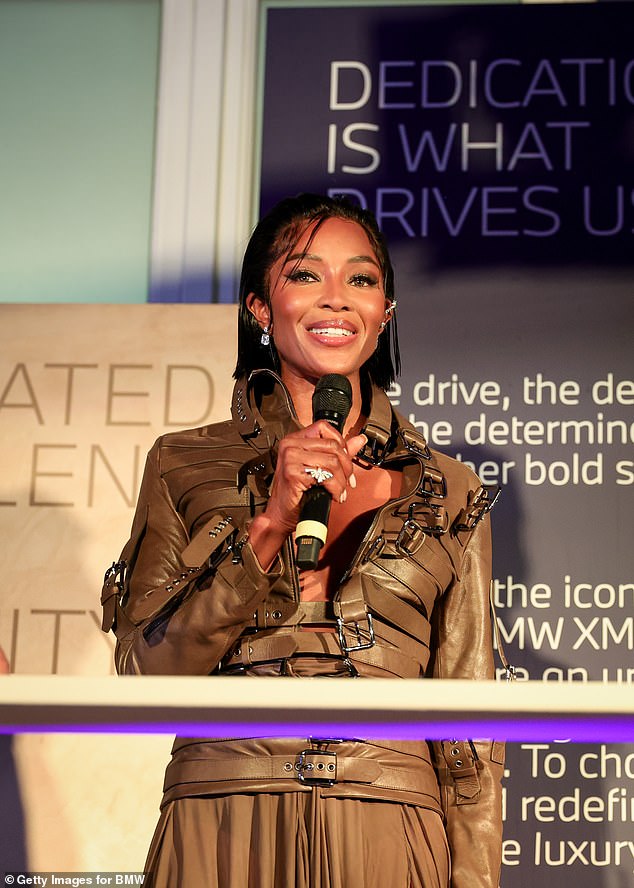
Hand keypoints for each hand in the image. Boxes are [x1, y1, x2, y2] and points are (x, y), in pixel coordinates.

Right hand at [249, 421, 366, 569]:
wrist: (281, 515)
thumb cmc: (296, 494)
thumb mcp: (319, 468)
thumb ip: (338, 453)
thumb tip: (359, 440)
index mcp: (295, 440)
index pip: (324, 428)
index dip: (340, 444)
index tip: (345, 461)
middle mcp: (290, 445)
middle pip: (332, 446)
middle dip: (346, 466)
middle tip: (346, 481)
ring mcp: (290, 458)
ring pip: (332, 461)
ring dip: (341, 481)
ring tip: (338, 491)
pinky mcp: (294, 472)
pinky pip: (326, 476)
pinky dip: (335, 488)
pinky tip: (333, 495)